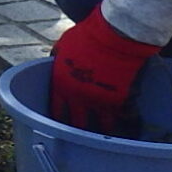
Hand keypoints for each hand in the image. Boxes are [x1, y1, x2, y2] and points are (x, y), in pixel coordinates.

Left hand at [49, 4, 162, 133]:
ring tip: (102, 135)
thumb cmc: (85, 36)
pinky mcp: (116, 101)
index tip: (60, 122)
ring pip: (97, 125)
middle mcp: (76, 97)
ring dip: (99, 130)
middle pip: (75, 122)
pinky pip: (115, 119)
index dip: (58, 117)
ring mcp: (97, 101)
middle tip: (81, 133)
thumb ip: (57, 59)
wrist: (112, 37)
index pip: (56, 108)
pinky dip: (117, 123)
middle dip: (77, 129)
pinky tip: (119, 129)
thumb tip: (53, 62)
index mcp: (61, 84)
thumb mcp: (63, 46)